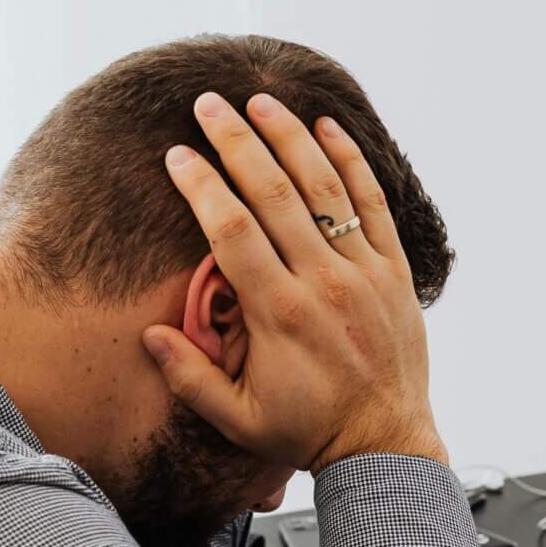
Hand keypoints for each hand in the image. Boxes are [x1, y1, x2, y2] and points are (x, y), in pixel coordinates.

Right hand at [142, 91, 445, 472]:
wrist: (384, 446)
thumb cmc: (307, 432)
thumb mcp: (237, 419)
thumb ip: (190, 376)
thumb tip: (150, 334)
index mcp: (278, 314)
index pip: (231, 230)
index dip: (201, 185)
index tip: (176, 154)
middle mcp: (322, 283)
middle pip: (274, 193)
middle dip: (237, 141)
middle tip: (208, 103)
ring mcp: (364, 273)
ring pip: (324, 188)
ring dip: (290, 137)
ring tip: (261, 100)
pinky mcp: (395, 272)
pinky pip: (373, 204)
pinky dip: (352, 161)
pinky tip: (327, 127)